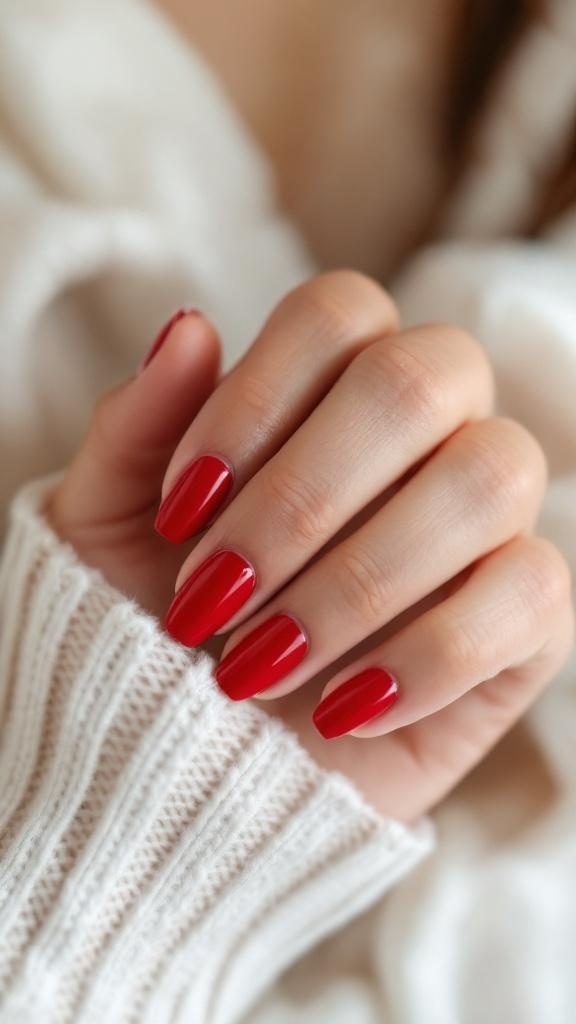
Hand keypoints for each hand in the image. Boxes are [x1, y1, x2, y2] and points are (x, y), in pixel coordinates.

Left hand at [50, 273, 574, 821]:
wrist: (196, 760)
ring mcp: (490, 522)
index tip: (182, 510)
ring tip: (259, 665)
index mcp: (336, 385)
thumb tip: (187, 327)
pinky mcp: (528, 620)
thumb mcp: (110, 524)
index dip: (254, 403)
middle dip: (303, 496)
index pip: (339, 311)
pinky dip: (429, 657)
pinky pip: (533, 593)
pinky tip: (341, 708)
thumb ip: (138, 424)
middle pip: (422, 377)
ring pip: (490, 478)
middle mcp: (432, 432)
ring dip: (357, 581)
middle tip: (214, 595)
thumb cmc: (155, 622)